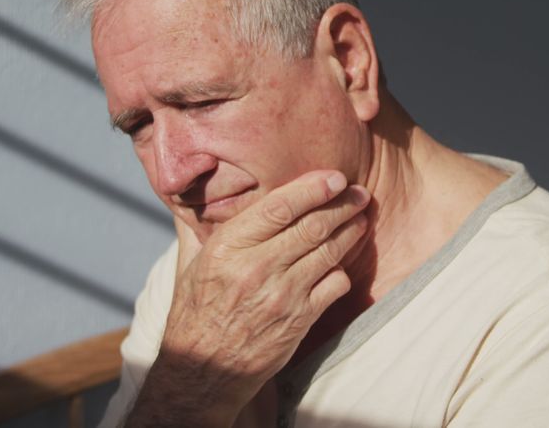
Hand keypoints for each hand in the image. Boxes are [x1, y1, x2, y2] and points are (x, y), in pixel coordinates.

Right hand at [129, 170, 369, 426]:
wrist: (203, 372)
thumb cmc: (195, 312)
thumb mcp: (189, 264)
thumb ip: (196, 224)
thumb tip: (193, 186)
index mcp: (227, 247)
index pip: (279, 206)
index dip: (312, 188)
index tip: (334, 177)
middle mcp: (256, 268)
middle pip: (312, 226)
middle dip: (342, 205)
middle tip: (358, 194)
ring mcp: (281, 295)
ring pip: (329, 252)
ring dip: (350, 233)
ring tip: (359, 220)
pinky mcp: (299, 320)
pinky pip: (334, 285)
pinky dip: (341, 271)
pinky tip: (339, 263)